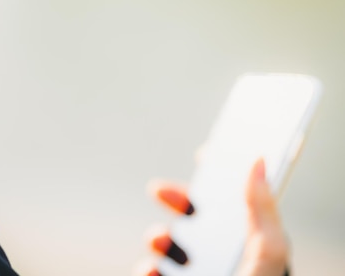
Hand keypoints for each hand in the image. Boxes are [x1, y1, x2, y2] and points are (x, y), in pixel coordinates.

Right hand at [137, 159, 288, 275]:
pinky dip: (148, 269)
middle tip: (158, 189)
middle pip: (197, 218)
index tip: (205, 152)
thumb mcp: (267, 254)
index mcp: (251, 246)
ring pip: (171, 246)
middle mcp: (226, 260)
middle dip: (176, 200)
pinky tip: (152, 270)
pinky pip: (154, 273)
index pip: (236, 202)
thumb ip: (262, 209)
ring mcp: (200, 275)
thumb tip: (258, 160)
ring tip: (157, 239)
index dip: (221, 175)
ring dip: (158, 236)